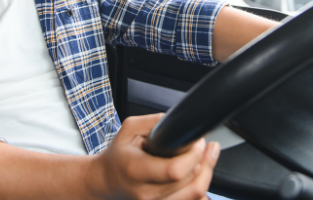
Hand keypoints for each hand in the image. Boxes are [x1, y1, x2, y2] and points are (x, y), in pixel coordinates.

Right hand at [87, 113, 220, 199]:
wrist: (105, 182)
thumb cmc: (117, 156)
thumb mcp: (128, 130)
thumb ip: (151, 122)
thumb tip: (174, 121)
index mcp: (136, 171)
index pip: (175, 170)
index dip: (193, 156)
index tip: (198, 143)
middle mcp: (146, 193)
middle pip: (190, 183)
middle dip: (204, 162)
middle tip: (206, 147)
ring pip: (194, 195)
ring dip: (205, 174)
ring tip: (208, 157)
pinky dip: (199, 189)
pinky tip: (199, 175)